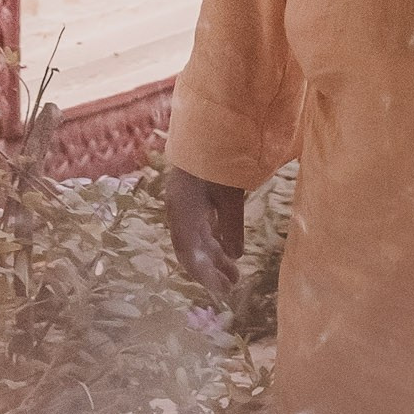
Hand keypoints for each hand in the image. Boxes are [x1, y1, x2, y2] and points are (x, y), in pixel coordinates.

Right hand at [165, 166, 244, 303]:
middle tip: (231, 288)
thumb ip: (231, 225)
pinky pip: (199, 225)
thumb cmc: (221, 157)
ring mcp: (183, 202)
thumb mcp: (230, 194)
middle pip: (191, 248)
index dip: (204, 275)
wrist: (209, 122)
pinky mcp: (191, 196)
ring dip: (214, 256)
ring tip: (234, 273)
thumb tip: (235, 256)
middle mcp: (178, 209)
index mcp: (182, 210)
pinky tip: (228, 248)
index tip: (222, 291)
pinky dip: (213, 239)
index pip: (189, 252)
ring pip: (196, 238)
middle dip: (210, 269)